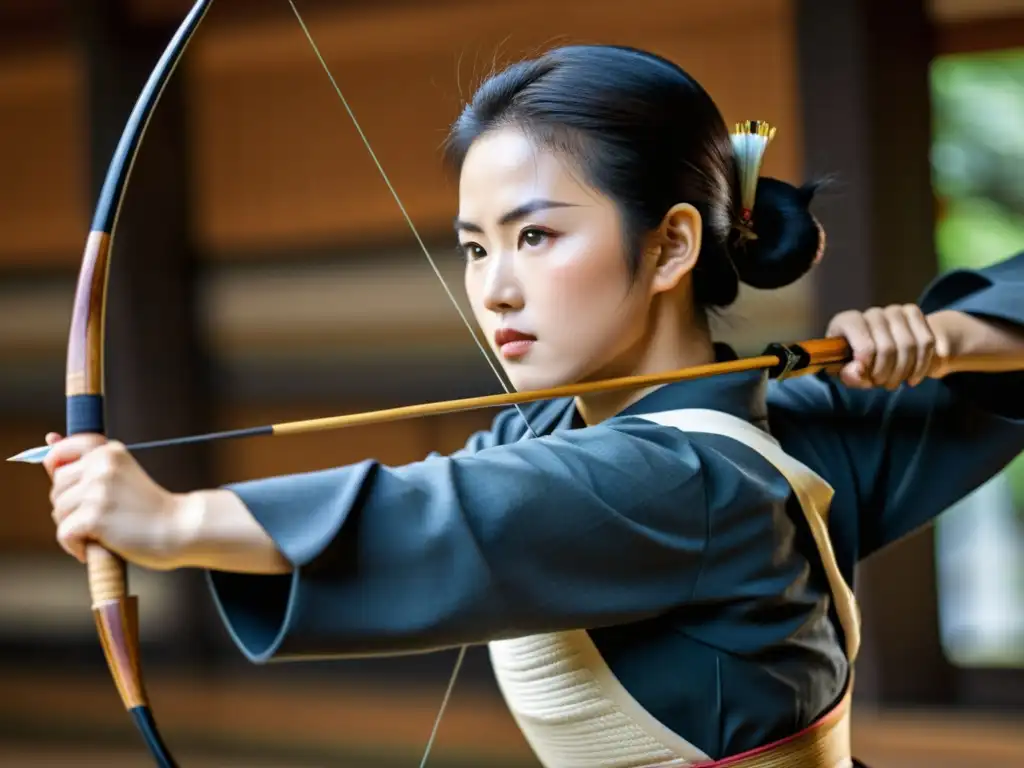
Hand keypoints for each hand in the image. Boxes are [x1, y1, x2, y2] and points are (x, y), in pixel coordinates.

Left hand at [44, 432, 186, 569]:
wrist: (180, 529)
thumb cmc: (151, 508)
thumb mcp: (121, 475)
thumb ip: (85, 461)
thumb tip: (48, 438)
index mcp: (110, 452)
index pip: (62, 450)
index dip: (57, 468)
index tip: (71, 486)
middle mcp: (102, 465)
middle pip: (57, 487)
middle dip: (69, 506)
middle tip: (96, 519)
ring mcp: (98, 490)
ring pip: (59, 511)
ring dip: (73, 528)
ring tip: (100, 533)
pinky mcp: (95, 516)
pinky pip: (64, 534)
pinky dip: (74, 547)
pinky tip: (94, 548)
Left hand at [826, 304, 953, 389]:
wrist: (885, 353)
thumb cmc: (860, 363)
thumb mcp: (848, 373)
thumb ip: (848, 375)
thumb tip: (859, 371)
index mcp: (846, 323)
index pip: (864, 346)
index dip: (869, 365)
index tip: (867, 376)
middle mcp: (871, 314)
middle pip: (888, 349)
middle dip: (886, 374)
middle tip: (881, 383)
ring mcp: (894, 311)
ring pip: (909, 345)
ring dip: (904, 372)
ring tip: (895, 381)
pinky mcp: (913, 312)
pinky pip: (926, 342)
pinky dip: (921, 365)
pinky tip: (912, 376)